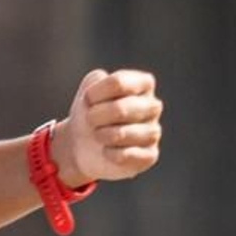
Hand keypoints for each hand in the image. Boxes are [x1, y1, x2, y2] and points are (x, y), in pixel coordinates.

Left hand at [56, 67, 162, 187]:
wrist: (82, 144)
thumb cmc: (90, 112)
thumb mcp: (88, 91)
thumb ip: (95, 80)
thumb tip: (103, 80)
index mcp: (143, 84)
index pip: (118, 83)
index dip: (93, 94)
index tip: (88, 100)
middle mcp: (153, 106)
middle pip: (120, 109)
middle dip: (96, 116)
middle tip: (91, 120)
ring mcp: (153, 132)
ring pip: (123, 134)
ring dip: (102, 135)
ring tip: (99, 135)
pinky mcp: (149, 155)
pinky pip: (126, 155)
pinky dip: (109, 154)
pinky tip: (107, 151)